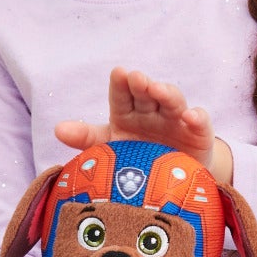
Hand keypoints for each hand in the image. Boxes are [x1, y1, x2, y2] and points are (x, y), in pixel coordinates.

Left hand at [56, 66, 233, 184]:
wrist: (171, 183)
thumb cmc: (135, 159)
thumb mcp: (110, 148)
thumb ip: (85, 138)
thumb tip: (58, 129)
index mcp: (127, 113)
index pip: (122, 94)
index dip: (121, 83)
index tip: (118, 73)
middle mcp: (152, 112)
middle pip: (146, 93)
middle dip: (141, 84)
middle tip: (135, 78)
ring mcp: (176, 120)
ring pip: (172, 101)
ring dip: (166, 93)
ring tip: (157, 89)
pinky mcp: (197, 133)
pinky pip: (199, 122)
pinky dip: (197, 117)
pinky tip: (190, 116)